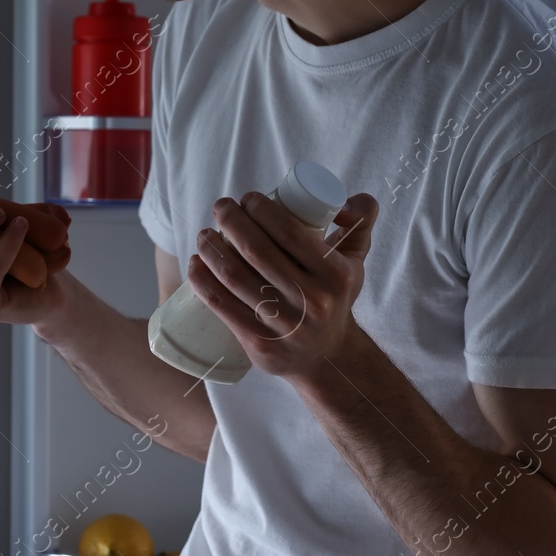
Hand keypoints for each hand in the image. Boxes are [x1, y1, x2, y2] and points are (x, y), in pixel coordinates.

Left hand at [186, 190, 380, 379]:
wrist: (327, 357)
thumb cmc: (333, 297)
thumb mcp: (355, 261)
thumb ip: (360, 222)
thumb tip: (348, 198)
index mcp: (335, 275)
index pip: (289, 233)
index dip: (261, 209)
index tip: (247, 198)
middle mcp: (312, 301)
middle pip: (257, 251)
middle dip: (231, 221)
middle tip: (221, 207)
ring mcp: (284, 325)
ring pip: (234, 277)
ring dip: (211, 248)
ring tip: (204, 233)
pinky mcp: (259, 344)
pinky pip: (222, 305)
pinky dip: (202, 280)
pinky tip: (195, 263)